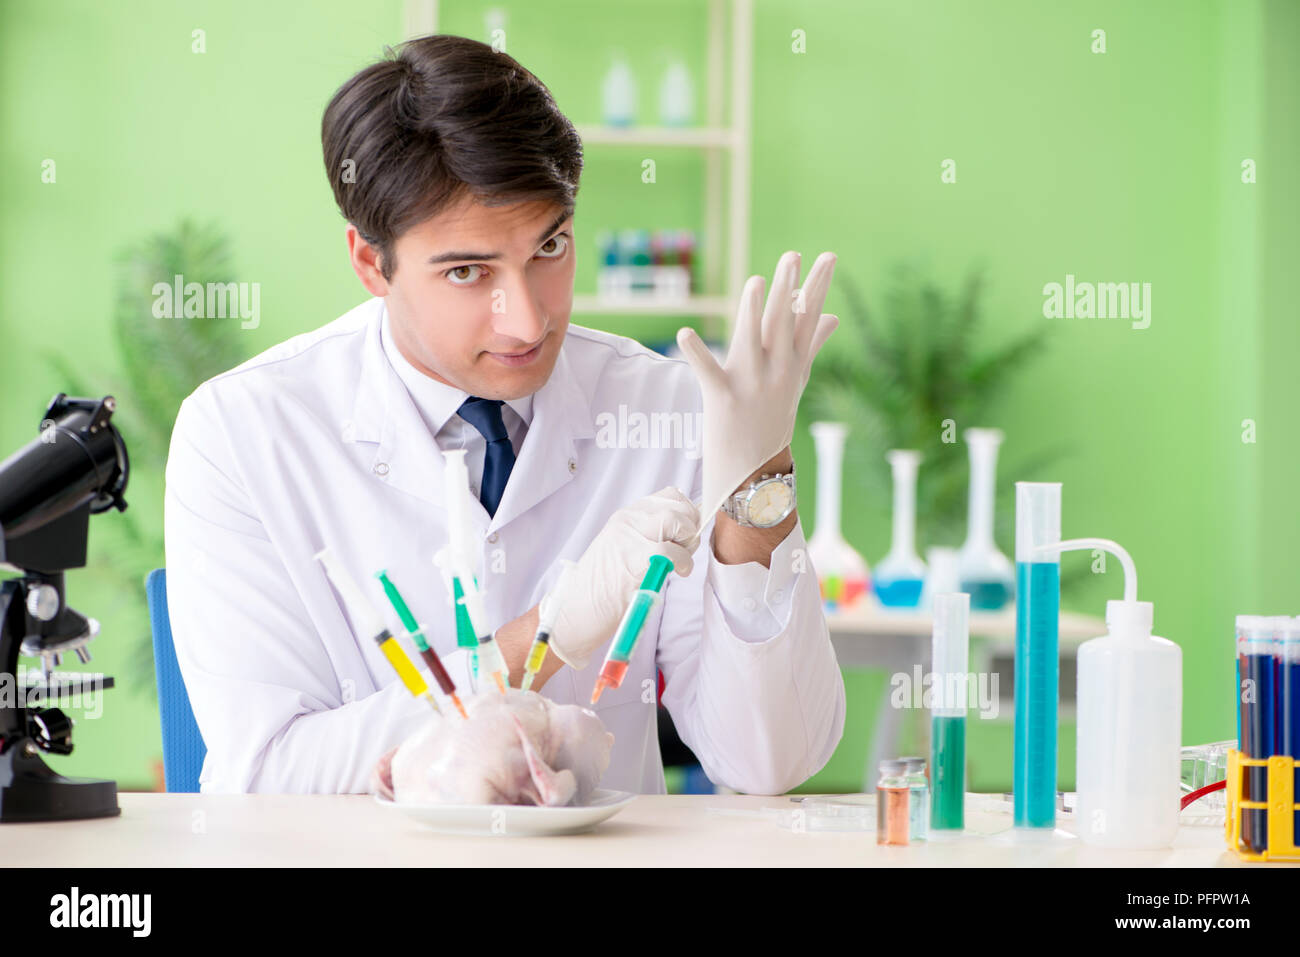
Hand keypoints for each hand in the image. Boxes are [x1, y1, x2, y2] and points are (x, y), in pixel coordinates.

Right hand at [548, 488, 699, 670]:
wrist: (573, 612)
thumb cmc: (601, 588)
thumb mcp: (622, 549)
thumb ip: (648, 536)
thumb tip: (685, 532)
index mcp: (625, 517)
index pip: (668, 496)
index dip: (686, 512)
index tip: (688, 532)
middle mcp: (626, 522)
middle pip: (676, 506)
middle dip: (692, 527)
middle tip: (687, 549)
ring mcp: (629, 539)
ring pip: (676, 522)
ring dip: (688, 543)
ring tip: (681, 563)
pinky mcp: (634, 561)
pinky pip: (672, 551)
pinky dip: (684, 562)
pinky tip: (678, 572)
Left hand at [676, 250, 838, 516]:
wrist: (754, 474)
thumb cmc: (773, 420)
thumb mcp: (796, 380)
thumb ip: (811, 344)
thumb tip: (833, 316)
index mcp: (793, 364)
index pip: (809, 318)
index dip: (818, 287)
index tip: (829, 256)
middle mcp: (777, 372)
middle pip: (783, 324)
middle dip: (788, 290)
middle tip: (792, 256)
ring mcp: (752, 385)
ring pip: (752, 341)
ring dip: (751, 312)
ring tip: (755, 281)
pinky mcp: (723, 399)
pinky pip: (708, 372)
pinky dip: (695, 353)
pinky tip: (683, 333)